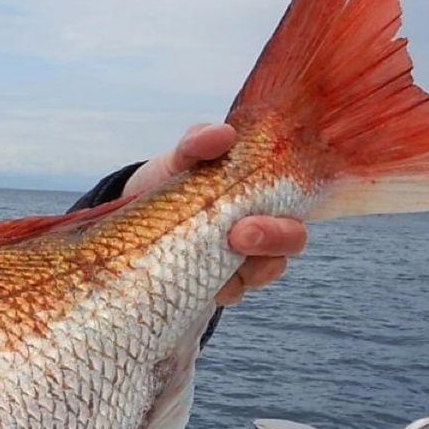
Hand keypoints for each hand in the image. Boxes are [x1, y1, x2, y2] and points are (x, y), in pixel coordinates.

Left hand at [121, 123, 307, 306]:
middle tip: (241, 235)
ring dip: (250, 270)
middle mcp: (261, 228)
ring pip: (265, 271)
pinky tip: (196, 282)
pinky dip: (220, 289)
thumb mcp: (179, 159)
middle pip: (292, 240)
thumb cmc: (168, 184)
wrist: (132, 221)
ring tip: (220, 263)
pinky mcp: (221, 286)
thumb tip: (223, 135)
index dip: (288, 214)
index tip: (256, 214)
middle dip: (274, 239)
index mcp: (261, 194)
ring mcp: (242, 260)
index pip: (296, 203)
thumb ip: (197, 143)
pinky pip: (232, 293)